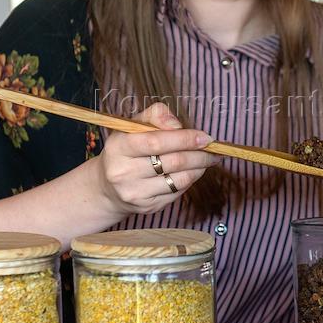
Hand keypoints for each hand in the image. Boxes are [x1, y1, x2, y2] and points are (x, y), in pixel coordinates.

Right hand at [95, 103, 220, 216]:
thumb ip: (155, 115)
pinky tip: (194, 171)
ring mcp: (135, 193)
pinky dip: (190, 180)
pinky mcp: (147, 207)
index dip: (184, 139)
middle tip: (213, 149)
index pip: (156, 142)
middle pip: (172, 162)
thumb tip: (177, 125)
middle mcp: (123, 172)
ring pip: (179, 179)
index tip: (205, 137)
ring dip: (199, 168)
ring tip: (208, 159)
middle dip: (199, 154)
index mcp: (119, 147)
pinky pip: (177, 192)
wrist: (108, 186)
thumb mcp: (133, 126)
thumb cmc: (126, 150)